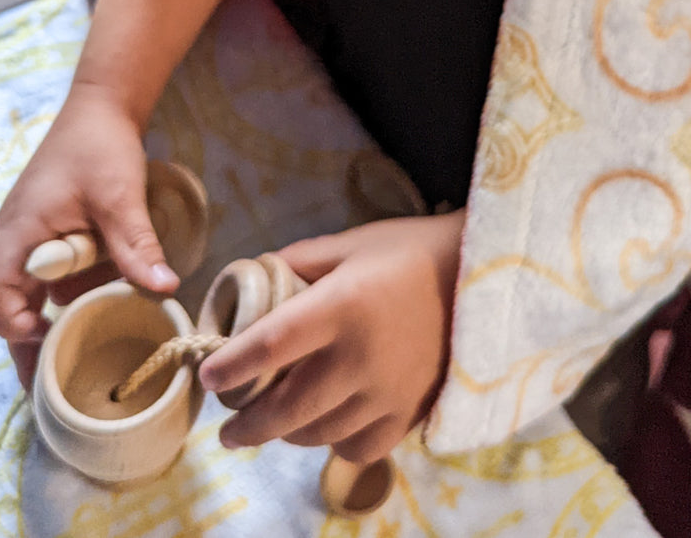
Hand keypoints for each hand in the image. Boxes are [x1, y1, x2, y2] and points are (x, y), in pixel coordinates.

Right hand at [0, 83, 178, 389]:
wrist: (101, 108)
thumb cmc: (101, 145)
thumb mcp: (121, 194)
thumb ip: (136, 244)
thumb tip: (164, 290)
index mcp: (22, 228)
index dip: (9, 319)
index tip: (46, 335)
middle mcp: (18, 239)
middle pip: (6, 303)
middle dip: (27, 345)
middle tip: (56, 390)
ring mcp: (32, 240)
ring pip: (32, 295)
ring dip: (55, 321)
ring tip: (80, 363)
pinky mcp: (51, 239)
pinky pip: (52, 280)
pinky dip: (71, 298)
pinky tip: (99, 314)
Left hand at [198, 210, 464, 463]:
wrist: (481, 277)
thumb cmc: (409, 252)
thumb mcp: (350, 242)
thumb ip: (299, 260)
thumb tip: (254, 274)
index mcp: (342, 305)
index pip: (271, 344)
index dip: (232, 364)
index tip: (208, 375)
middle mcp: (360, 356)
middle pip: (287, 410)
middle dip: (247, 425)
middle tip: (227, 429)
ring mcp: (386, 392)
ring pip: (318, 433)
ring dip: (288, 433)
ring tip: (276, 421)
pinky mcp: (409, 414)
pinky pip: (358, 447)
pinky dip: (335, 443)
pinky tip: (329, 426)